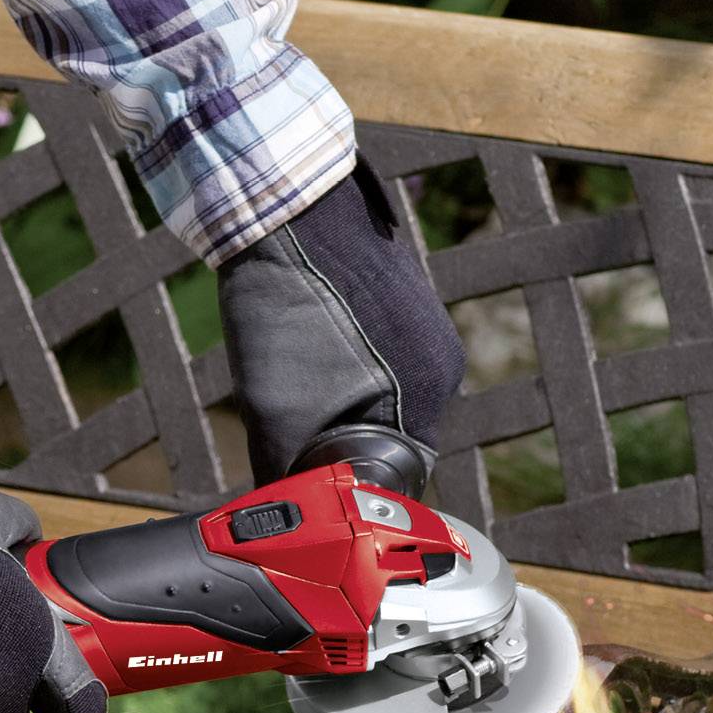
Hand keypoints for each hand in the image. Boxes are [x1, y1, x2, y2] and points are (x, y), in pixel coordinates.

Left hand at [217, 158, 465, 486]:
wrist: (283, 204)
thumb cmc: (282, 304)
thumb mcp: (272, 408)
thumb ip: (284, 466)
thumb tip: (280, 508)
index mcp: (425, 392)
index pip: (399, 469)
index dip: (353, 479)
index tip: (316, 484)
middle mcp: (440, 362)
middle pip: (392, 432)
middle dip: (344, 442)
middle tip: (294, 439)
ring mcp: (427, 327)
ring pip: (384, 395)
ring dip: (342, 404)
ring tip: (294, 385)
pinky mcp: (406, 301)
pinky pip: (379, 357)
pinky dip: (344, 368)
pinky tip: (306, 349)